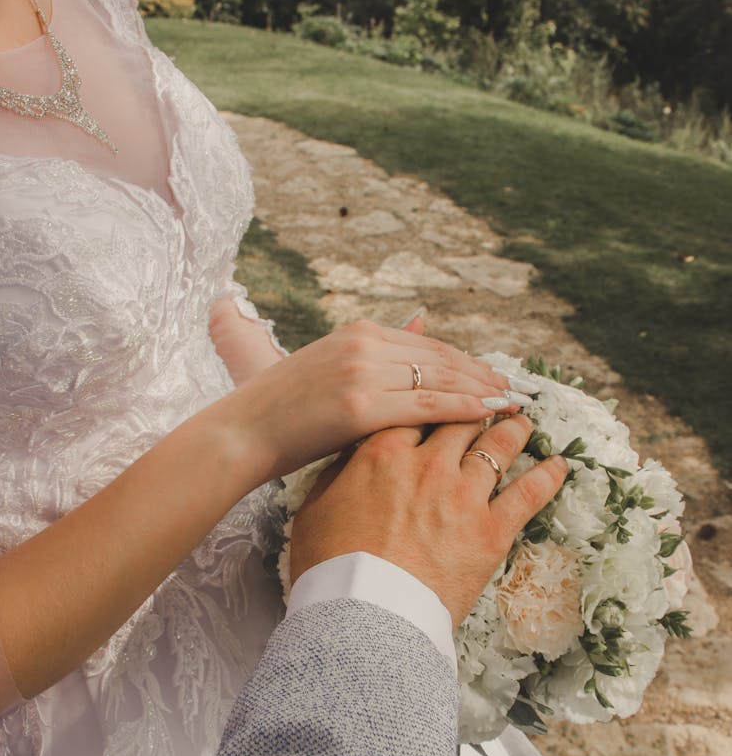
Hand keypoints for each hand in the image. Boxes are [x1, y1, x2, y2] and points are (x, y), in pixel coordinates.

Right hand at [233, 320, 526, 481]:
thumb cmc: (283, 410)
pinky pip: (425, 404)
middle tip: (514, 390)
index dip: (465, 361)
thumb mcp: (331, 365)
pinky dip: (462, 408)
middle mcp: (364, 344)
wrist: (242, 432)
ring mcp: (362, 373)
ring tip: (510, 404)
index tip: (492, 376)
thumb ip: (379, 348)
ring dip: (481, 391)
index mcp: (358, 332)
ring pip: (439, 378)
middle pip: (441, 357)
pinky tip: (487, 414)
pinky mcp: (360, 406)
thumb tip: (422, 322)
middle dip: (482, 374)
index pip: (427, 344)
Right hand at [290, 415, 567, 626]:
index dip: (431, 403)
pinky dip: (548, 476)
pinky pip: (529, 494)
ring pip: (499, 446)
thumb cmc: (331, 568)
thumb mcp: (316, 508)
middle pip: (460, 420)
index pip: (414, 412)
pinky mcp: (491, 531)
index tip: (442, 398)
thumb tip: (355, 452)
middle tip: (490, 401)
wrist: (363, 615)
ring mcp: (463, 496)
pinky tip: (561, 464)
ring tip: (525, 420)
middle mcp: (428, 465)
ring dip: (514, 429)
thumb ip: (339, 472)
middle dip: (476, 407)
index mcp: (382, 454)